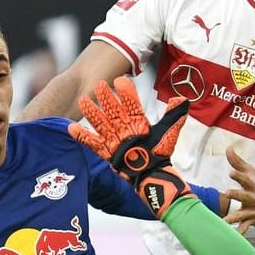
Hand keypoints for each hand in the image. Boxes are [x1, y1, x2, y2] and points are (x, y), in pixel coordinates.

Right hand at [69, 77, 194, 216]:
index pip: (131, 103)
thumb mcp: (168, 133)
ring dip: (92, 112)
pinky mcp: (106, 151)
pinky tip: (71, 128)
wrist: (153, 173)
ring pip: (100, 122)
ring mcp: (114, 138)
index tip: (121, 80)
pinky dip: (82, 137)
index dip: (126, 92)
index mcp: (137, 120)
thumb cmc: (160, 153)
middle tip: (100, 85)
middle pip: (113, 109)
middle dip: (106, 97)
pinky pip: (92, 143)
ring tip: (84, 100)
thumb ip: (174, 116)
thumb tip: (182, 99)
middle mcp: (124, 126)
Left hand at [220, 146, 254, 228]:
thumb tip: (228, 147)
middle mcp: (251, 198)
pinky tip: (232, 239)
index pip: (244, 179)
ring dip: (233, 218)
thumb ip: (237, 161)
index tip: (231, 172)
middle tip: (227, 193)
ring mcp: (251, 211)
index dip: (238, 175)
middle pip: (243, 195)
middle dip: (236, 194)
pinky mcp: (250, 221)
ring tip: (224, 222)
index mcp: (250, 186)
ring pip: (241, 214)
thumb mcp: (249, 173)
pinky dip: (239, 233)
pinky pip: (243, 228)